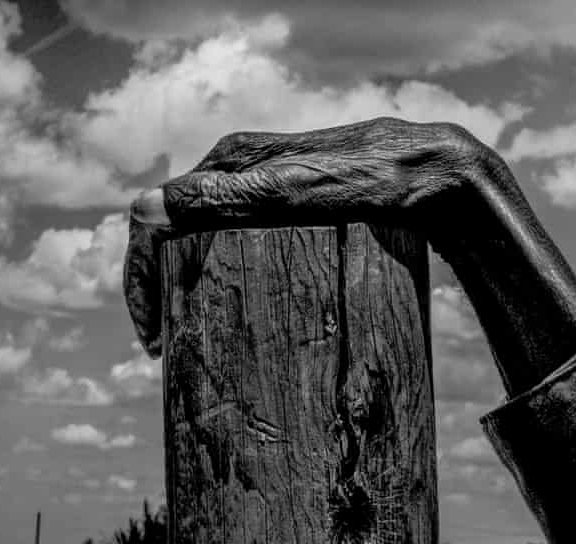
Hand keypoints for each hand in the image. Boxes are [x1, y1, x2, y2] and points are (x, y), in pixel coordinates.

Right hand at [123, 117, 496, 355]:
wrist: (437, 175)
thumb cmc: (373, 183)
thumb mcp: (294, 196)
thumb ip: (224, 199)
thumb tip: (145, 210)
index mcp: (228, 163)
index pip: (150, 216)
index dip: (138, 280)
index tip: (151, 339)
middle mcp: (240, 171)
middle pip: (172, 231)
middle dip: (157, 288)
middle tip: (163, 348)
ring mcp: (267, 188)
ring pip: (202, 239)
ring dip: (184, 286)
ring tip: (189, 336)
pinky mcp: (292, 207)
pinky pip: (235, 242)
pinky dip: (218, 276)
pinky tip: (228, 307)